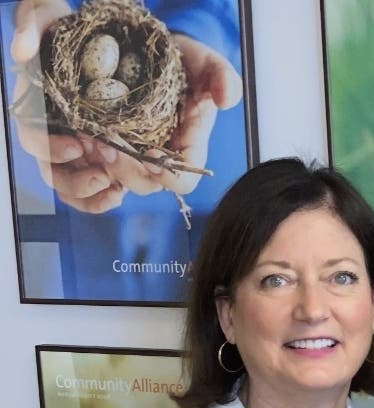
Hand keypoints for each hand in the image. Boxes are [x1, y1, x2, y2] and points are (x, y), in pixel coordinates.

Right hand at [9, 0, 127, 211]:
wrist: (87, 34)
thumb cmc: (60, 24)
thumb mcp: (43, 15)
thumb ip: (30, 27)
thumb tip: (21, 50)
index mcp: (35, 108)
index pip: (33, 137)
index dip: (50, 147)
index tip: (76, 145)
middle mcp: (50, 131)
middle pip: (51, 171)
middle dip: (75, 180)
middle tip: (103, 177)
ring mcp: (71, 144)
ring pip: (72, 184)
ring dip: (91, 194)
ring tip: (117, 191)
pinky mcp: (94, 151)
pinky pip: (92, 182)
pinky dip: (103, 194)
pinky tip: (121, 192)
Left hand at [67, 32, 242, 197]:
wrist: (155, 50)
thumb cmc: (185, 60)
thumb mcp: (207, 62)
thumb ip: (222, 77)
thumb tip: (226, 100)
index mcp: (188, 147)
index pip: (182, 180)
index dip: (167, 174)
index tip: (152, 153)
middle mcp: (161, 156)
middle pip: (145, 184)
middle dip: (125, 169)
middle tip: (107, 143)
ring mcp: (134, 153)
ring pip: (116, 179)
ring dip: (101, 164)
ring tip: (88, 137)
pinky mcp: (111, 144)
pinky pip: (95, 166)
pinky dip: (85, 157)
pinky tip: (79, 135)